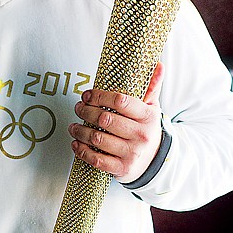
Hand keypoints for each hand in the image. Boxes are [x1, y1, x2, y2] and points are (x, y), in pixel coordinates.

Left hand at [68, 62, 164, 182]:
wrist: (155, 160)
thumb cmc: (147, 129)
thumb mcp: (152, 107)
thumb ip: (152, 86)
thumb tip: (158, 64)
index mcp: (148, 117)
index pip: (120, 101)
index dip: (99, 96)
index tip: (88, 95)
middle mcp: (141, 135)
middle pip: (105, 119)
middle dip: (86, 111)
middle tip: (78, 107)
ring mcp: (131, 154)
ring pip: (97, 138)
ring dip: (80, 130)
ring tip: (73, 126)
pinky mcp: (121, 169)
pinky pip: (96, 160)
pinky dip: (82, 150)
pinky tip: (76, 143)